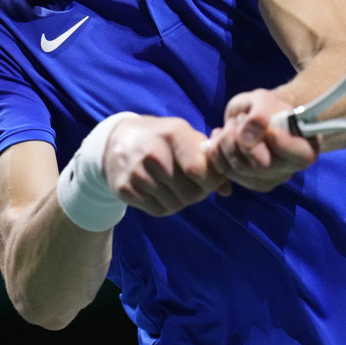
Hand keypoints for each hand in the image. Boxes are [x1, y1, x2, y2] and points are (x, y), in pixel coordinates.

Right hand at [101, 116, 232, 216]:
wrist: (118, 140)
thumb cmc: (162, 138)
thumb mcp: (186, 136)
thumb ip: (210, 159)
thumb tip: (227, 189)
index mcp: (174, 134)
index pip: (199, 170)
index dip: (211, 180)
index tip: (209, 178)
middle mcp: (154, 153)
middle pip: (190, 193)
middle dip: (198, 193)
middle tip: (192, 184)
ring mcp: (137, 173)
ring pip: (175, 205)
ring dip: (181, 200)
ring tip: (176, 186)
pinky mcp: (125, 189)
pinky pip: (158, 210)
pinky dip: (165, 205)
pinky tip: (160, 191)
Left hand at [206, 89, 319, 192]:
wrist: (256, 117)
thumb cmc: (266, 107)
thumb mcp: (265, 100)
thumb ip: (260, 114)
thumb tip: (247, 138)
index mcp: (306, 147)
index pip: (300, 156)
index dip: (281, 143)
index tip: (268, 128)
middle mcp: (290, 169)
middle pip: (261, 165)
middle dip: (241, 138)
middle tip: (240, 119)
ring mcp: (269, 179)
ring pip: (239, 169)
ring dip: (226, 141)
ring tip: (231, 125)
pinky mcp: (248, 183)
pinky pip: (225, 172)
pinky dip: (217, 152)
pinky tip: (221, 138)